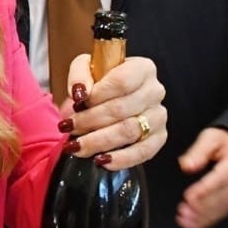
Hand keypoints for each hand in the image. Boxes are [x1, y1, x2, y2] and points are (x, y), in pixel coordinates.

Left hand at [60, 54, 167, 169]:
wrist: (113, 96)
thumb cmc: (101, 80)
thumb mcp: (86, 67)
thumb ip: (79, 74)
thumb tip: (80, 93)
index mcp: (142, 68)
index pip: (121, 82)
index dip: (97, 95)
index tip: (77, 103)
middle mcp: (155, 91)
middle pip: (121, 109)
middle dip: (90, 121)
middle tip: (68, 127)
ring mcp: (159, 116)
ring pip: (129, 132)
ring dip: (98, 141)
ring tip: (76, 146)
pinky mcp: (159, 138)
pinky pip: (143, 152)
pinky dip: (121, 159)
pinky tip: (101, 160)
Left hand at [176, 128, 227, 227]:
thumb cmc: (226, 141)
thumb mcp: (212, 137)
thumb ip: (198, 151)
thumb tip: (186, 166)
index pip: (221, 177)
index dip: (205, 189)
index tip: (189, 197)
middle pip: (222, 196)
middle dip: (202, 207)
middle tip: (182, 212)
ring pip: (224, 207)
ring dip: (204, 216)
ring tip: (185, 221)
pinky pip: (225, 212)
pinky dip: (209, 220)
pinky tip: (194, 224)